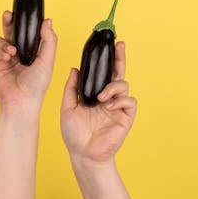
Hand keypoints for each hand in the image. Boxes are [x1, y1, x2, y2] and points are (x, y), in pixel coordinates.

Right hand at [0, 11, 56, 112]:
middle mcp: (18, 53)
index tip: (23, 14)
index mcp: (31, 52)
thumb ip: (49, 40)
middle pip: (11, 32)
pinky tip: (7, 57)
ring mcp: (5, 58)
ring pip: (0, 39)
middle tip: (8, 15)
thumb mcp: (47, 60)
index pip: (26, 33)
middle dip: (9, 22)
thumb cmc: (37, 85)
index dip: (24, 23)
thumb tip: (47, 21)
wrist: (21, 101)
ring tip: (12, 51)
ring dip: (5, 42)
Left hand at [60, 42, 136, 164]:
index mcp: (95, 94)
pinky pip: (129, 101)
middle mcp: (108, 98)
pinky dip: (119, 100)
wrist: (82, 153)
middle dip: (119, 58)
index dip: (106, 60)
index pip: (102, 73)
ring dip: (112, 87)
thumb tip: (75, 68)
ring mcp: (117, 107)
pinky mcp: (125, 117)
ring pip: (123, 85)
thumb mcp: (68, 106)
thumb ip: (72, 87)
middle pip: (117, 73)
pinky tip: (108, 106)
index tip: (108, 44)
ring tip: (101, 97)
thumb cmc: (74, 133)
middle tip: (119, 45)